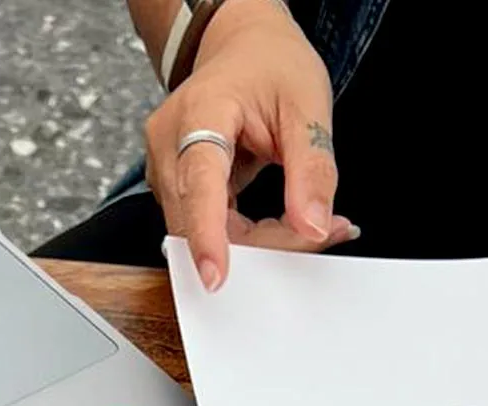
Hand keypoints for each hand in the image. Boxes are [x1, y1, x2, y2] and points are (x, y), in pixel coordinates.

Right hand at [144, 0, 352, 290]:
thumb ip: (313, 169)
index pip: (198, 183)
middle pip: (200, 218)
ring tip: (304, 222)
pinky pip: (206, 224)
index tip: (218, 275)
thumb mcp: (308, 106)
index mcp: (200, 112)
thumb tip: (312, 227)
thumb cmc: (270, 66)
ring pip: (201, 230)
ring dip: (254, 242)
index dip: (207, 234)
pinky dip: (244, 234)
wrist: (242, 47)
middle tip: (322, 233)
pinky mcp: (175, 183)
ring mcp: (166, 165)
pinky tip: (279, 221)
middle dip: (259, 242)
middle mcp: (169, 142)